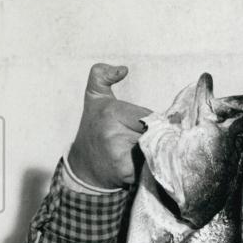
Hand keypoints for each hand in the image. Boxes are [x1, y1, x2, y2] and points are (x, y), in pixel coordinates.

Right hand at [68, 64, 151, 187]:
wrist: (84, 166)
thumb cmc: (94, 128)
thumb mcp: (94, 97)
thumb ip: (102, 75)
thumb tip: (123, 69)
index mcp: (109, 112)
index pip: (149, 116)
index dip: (153, 122)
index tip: (148, 127)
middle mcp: (112, 134)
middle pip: (154, 132)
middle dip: (156, 135)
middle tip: (149, 139)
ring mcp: (119, 155)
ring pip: (155, 148)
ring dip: (158, 150)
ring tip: (145, 150)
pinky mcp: (126, 172)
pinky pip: (152, 164)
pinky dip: (154, 163)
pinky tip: (144, 163)